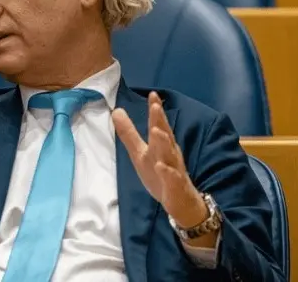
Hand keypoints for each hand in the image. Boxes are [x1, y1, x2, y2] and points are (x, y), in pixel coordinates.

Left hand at [112, 92, 207, 229]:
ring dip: (164, 143)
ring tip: (157, 131)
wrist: (180, 202)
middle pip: (165, 135)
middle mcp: (169, 154)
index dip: (156, 110)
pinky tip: (160, 166)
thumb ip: (129, 133)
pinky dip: (167, 172)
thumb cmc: (160, 173)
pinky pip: (172, 178)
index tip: (152, 94)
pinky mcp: (175, 186)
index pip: (159, 124)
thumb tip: (116, 111)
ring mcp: (174, 169)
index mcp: (162, 145)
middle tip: (155, 106)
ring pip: (170, 155)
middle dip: (160, 121)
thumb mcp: (140, 152)